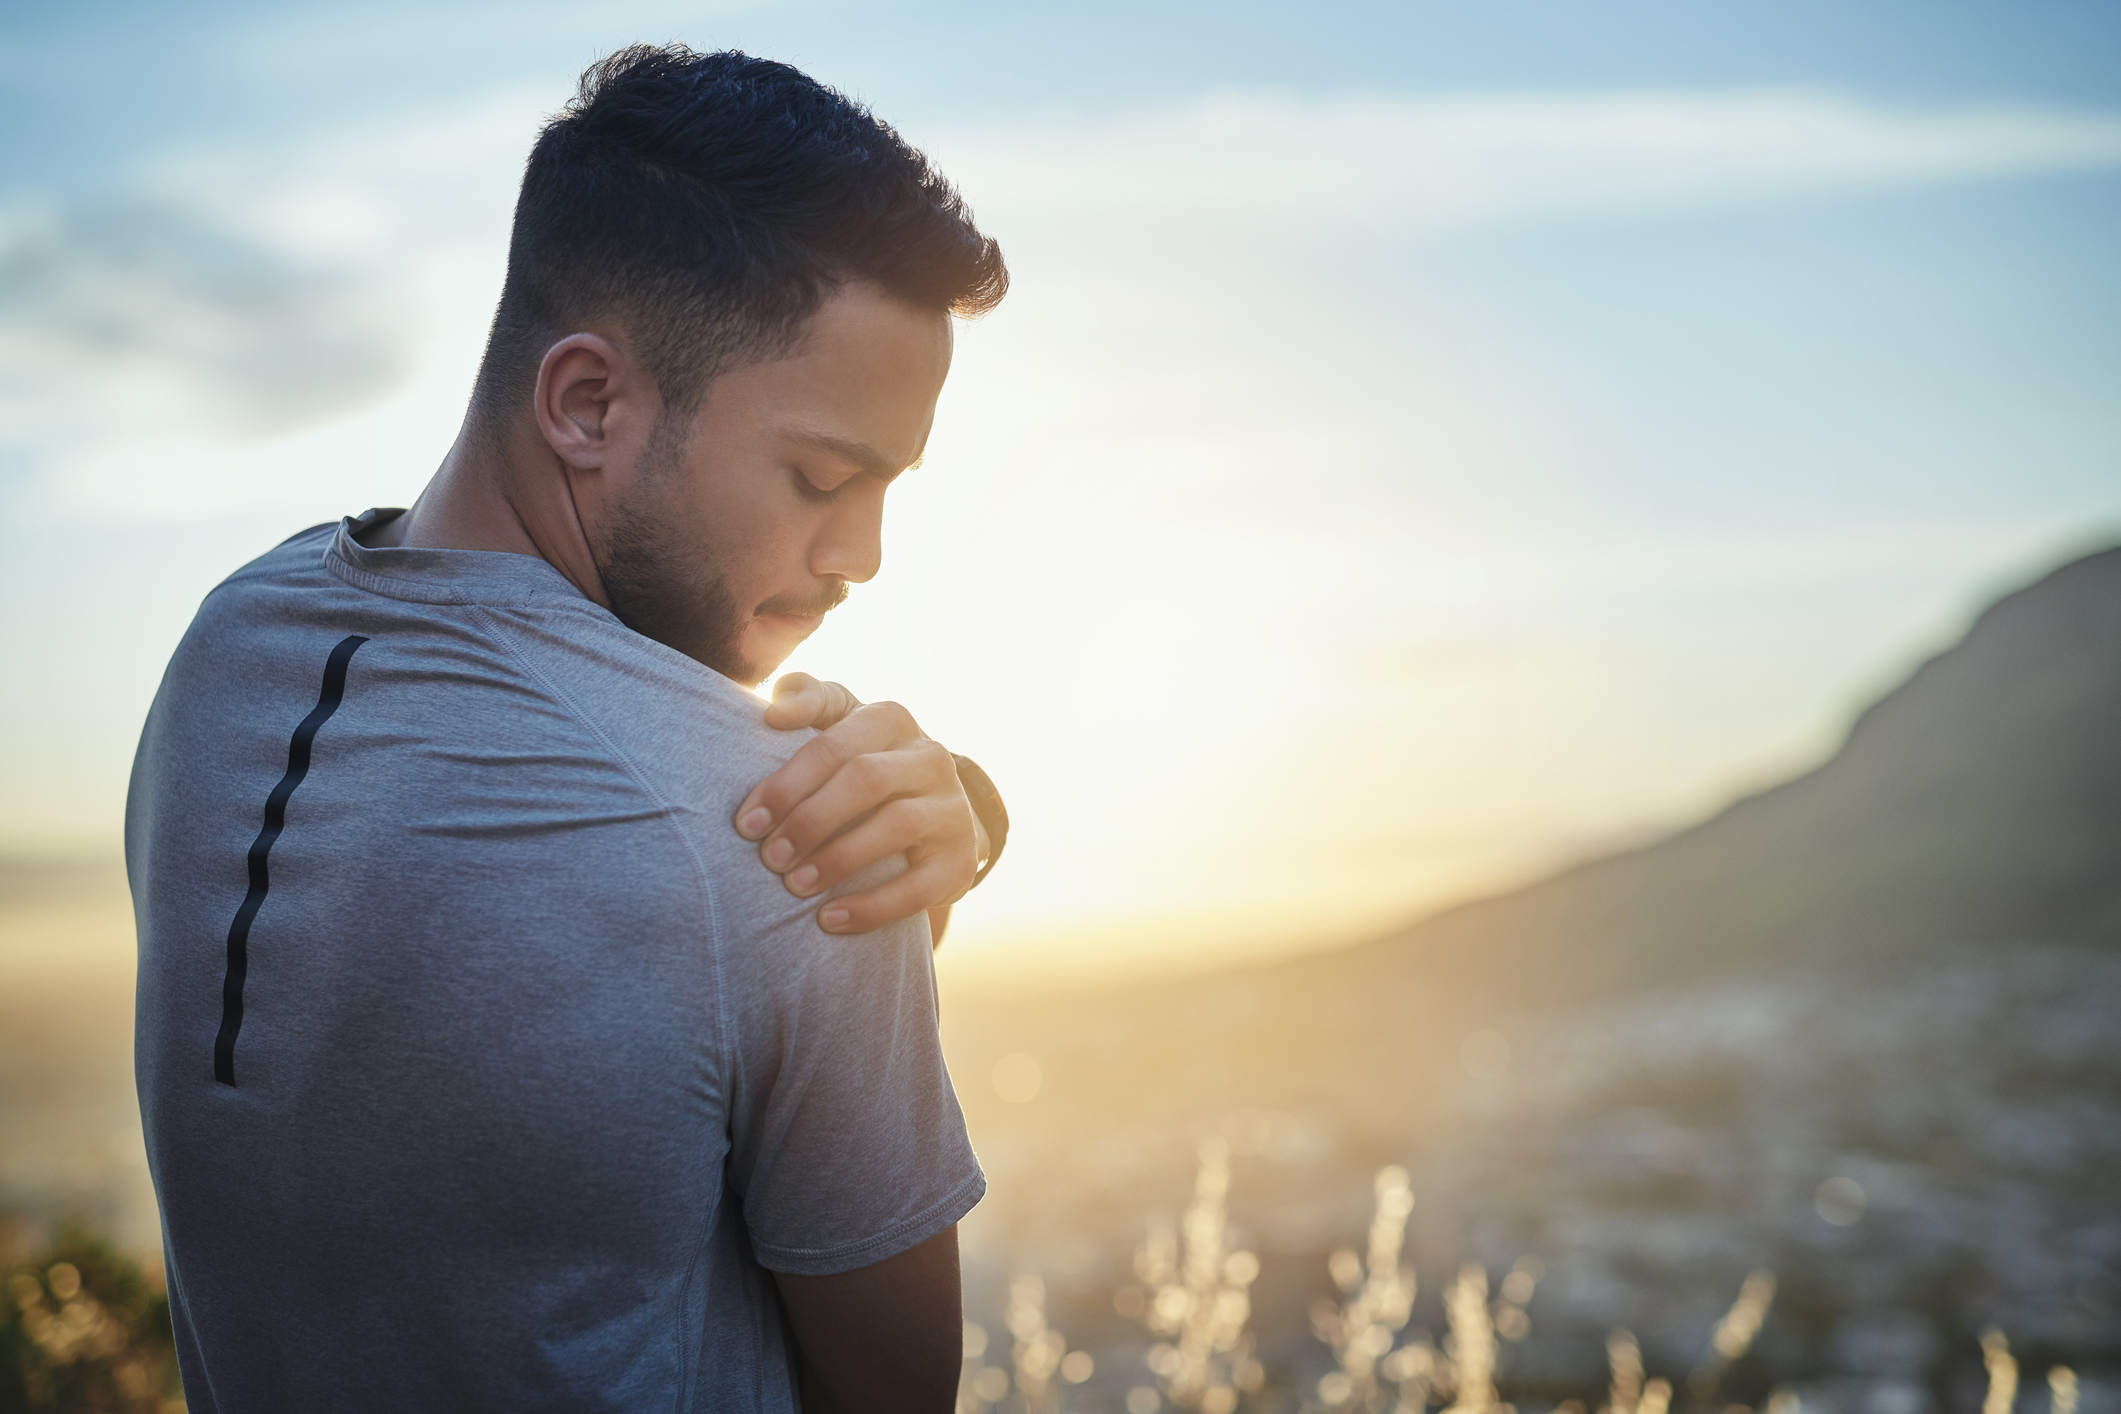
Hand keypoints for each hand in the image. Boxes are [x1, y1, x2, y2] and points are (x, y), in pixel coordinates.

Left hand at [738, 673, 988, 937]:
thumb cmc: (864, 765)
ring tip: (794, 886)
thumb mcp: (841, 724)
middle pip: (866, 780)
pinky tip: (829, 919)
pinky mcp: (961, 859)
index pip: (834, 745)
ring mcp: (952, 808)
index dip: (787, 785)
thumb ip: (808, 700)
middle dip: (810, 820)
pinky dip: (872, 906)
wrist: (935, 816)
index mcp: (892, 720)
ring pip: (897, 826)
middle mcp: (930, 757)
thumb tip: (774, 709)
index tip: (746, 823)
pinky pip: (919, 886)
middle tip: (769, 857)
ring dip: (838, 859)